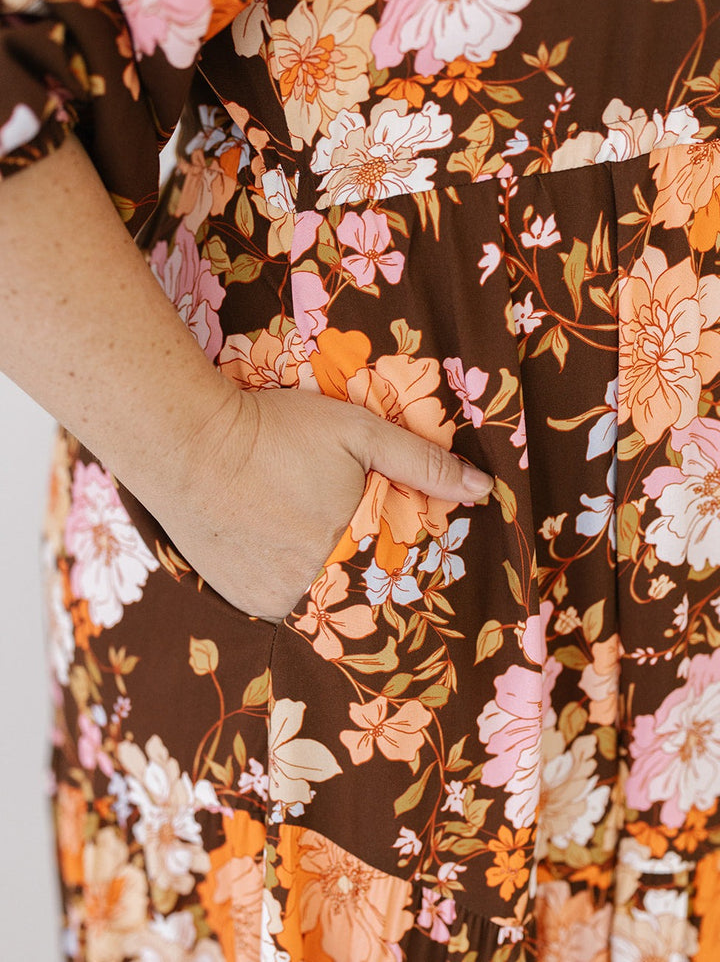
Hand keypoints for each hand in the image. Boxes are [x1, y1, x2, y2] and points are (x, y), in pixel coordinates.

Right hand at [150, 385, 493, 622]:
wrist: (186, 443)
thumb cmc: (276, 432)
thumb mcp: (357, 432)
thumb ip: (422, 463)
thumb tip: (482, 489)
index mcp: (351, 554)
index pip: (398, 577)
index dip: (401, 559)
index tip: (393, 537)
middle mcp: (314, 590)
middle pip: (358, 590)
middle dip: (362, 564)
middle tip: (336, 522)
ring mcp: (273, 601)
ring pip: (319, 598)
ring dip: (323, 573)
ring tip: (302, 527)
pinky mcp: (242, 601)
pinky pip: (282, 602)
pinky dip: (287, 578)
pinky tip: (275, 540)